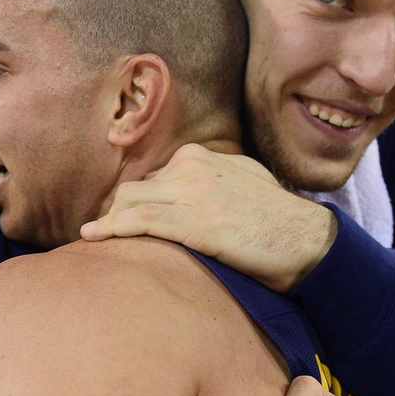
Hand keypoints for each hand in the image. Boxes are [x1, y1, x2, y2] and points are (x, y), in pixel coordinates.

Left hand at [80, 145, 337, 292]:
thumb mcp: (242, 179)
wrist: (305, 238)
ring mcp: (193, 195)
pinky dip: (112, 229)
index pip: (151, 179)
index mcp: (200, 157)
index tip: (118, 219)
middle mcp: (192, 169)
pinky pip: (141, 223)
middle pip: (133, 190)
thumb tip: (186, 187)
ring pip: (131, 204)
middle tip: (100, 235)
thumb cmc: (276, 217)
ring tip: (89, 238)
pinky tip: (92, 238)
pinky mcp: (196, 225)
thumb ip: (212, 177)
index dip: (132, 202)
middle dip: (114, 213)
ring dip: (107, 223)